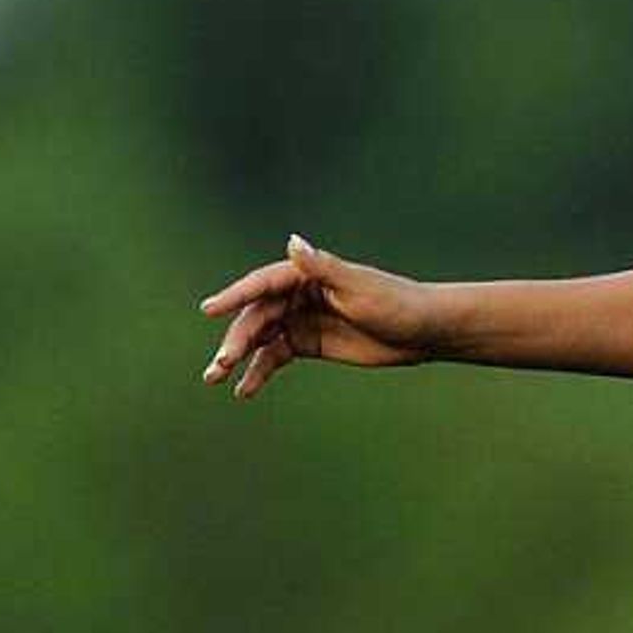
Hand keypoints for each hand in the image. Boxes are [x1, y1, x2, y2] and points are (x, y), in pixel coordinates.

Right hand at [198, 235, 441, 398]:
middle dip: (237, 339)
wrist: (423, 331)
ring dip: (239, 357)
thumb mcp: (358, 288)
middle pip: (257, 316)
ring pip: (261, 338)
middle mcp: (298, 294)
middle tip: (219, 363)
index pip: (262, 284)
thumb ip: (322, 268)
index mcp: (306, 274)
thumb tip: (292, 241)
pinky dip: (260, 372)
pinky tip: (244, 390)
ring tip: (216, 379)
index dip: (234, 296)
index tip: (209, 310)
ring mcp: (301, 319)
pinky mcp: (309, 343)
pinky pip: (276, 356)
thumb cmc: (395, 303)